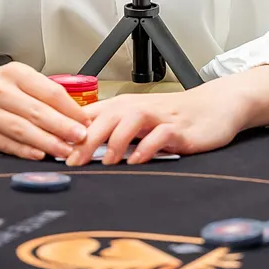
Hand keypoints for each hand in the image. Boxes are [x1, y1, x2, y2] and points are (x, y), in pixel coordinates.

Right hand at [0, 61, 90, 160]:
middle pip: (38, 111)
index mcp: (15, 73)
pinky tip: (38, 155)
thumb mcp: (14, 78)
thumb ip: (40, 93)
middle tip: (82, 137)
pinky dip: (23, 150)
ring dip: (47, 142)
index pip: (49, 91)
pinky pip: (4, 143)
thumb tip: (73, 114)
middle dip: (63, 127)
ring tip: (65, 151)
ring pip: (22, 129)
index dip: (71, 108)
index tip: (87, 120)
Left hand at [66, 84, 248, 166]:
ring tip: (107, 161)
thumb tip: (77, 148)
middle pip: (106, 116)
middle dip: (87, 138)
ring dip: (116, 140)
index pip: (91, 114)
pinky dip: (148, 147)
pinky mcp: (179, 129)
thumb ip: (112, 130)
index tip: (54, 150)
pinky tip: (139, 159)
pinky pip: (161, 135)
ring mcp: (159, 117)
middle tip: (72, 161)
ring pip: (131, 120)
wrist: (213, 106)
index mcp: (123, 106)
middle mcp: (138, 108)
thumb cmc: (172, 116)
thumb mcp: (138, 120)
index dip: (71, 130)